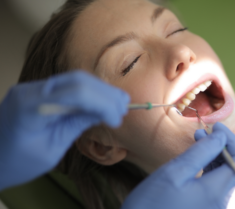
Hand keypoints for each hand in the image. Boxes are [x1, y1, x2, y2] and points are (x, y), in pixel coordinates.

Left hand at [0, 70, 128, 190]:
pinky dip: (89, 92)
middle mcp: (30, 90)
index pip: (75, 93)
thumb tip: (103, 113)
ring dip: (100, 90)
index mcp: (29, 106)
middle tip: (125, 107)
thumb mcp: (51, 150)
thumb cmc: (16, 162)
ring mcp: (33, 88)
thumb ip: (75, 126)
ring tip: (120, 102)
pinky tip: (103, 100)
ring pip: (74, 79)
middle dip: (105, 93)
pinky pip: (68, 85)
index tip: (117, 119)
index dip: (101, 103)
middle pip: (76, 80)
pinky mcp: (38, 91)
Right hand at [121, 122, 234, 208]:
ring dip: (214, 157)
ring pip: (224, 177)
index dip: (232, 141)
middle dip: (222, 147)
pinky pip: (214, 186)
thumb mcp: (174, 172)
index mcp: (216, 191)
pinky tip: (194, 162)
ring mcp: (213, 208)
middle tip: (202, 132)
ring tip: (197, 142)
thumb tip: (220, 137)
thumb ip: (201, 153)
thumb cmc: (151, 205)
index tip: (216, 128)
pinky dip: (208, 170)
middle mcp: (221, 202)